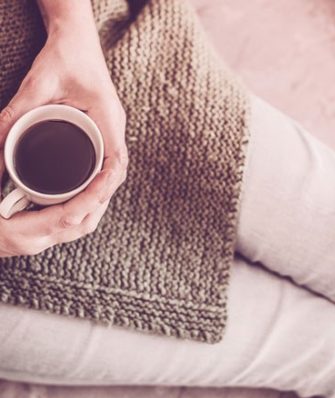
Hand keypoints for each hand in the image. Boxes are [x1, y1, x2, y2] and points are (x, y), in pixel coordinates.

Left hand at [0, 9, 127, 256]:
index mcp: (108, 117)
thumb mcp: (37, 85)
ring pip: (113, 172)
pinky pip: (107, 163)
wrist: (77, 39)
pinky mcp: (104, 131)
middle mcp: (114, 128)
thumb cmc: (64, 55)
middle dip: (100, 199)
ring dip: (100, 194)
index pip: (116, 161)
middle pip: (116, 174)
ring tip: (79, 214)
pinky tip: (85, 193)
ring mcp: (111, 131)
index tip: (88, 204)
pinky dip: (98, 183)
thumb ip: (15, 117)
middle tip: (75, 219)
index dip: (104, 188)